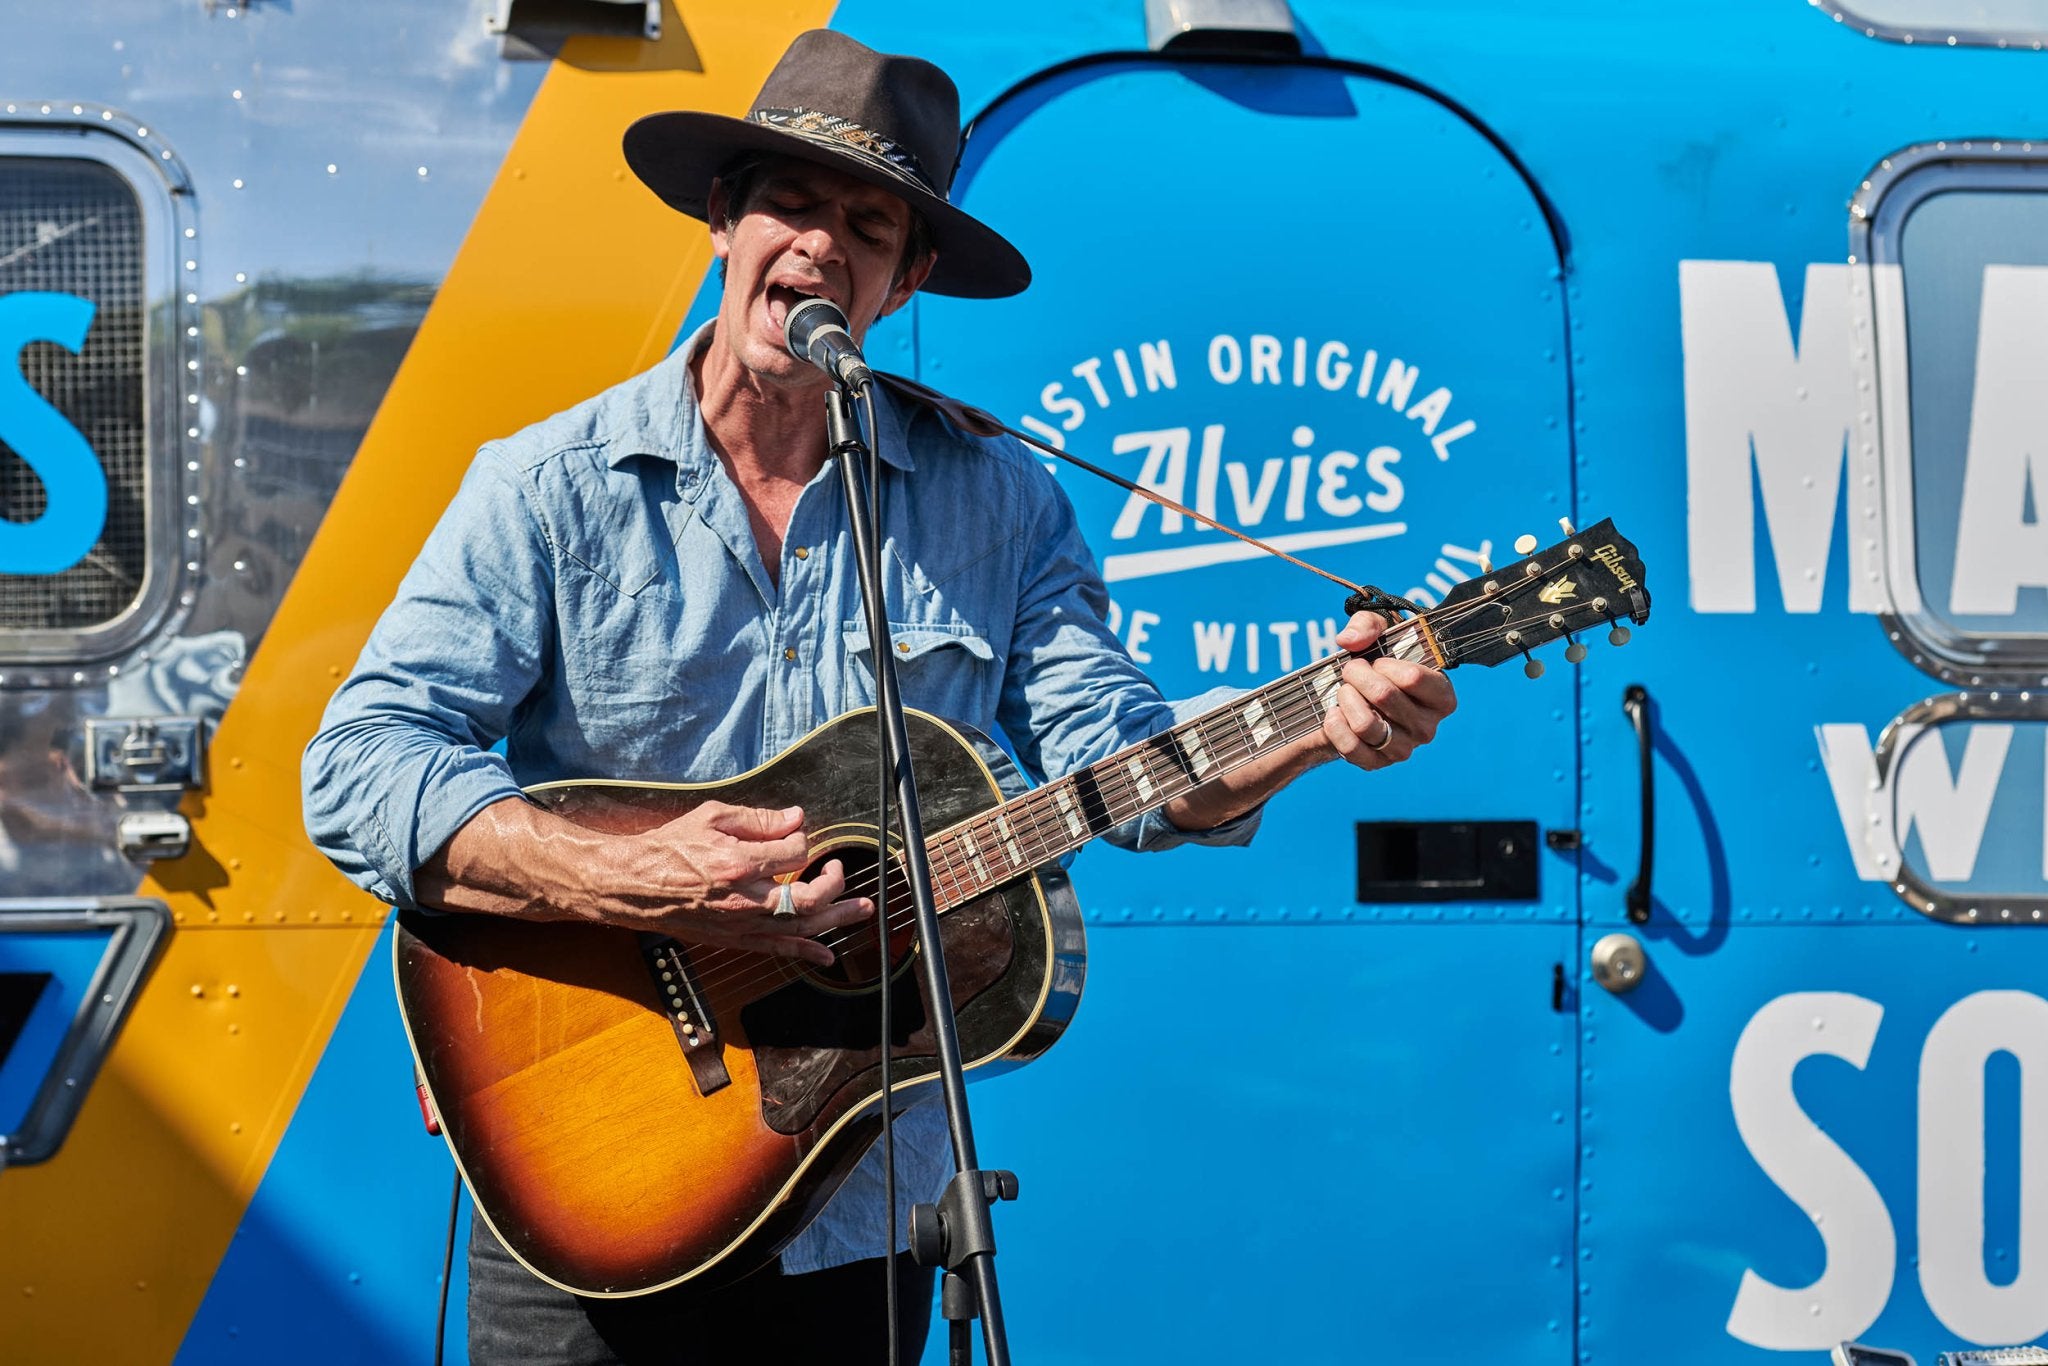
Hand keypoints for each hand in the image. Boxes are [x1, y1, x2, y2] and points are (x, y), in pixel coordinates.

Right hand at [625, 802, 871, 966]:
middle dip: (833, 882)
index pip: (795, 852)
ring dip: (836, 918)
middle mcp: (744, 897)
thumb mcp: (712, 817)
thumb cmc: (670, 846)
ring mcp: (740, 923)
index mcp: (739, 862)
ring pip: (799, 926)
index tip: (795, 834)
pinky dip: (806, 952)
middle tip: (836, 869)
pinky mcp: (733, 939)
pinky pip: (776, 949)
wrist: (634, 885)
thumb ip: (758, 819)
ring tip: (864, 909)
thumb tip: (797, 818)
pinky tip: (828, 954)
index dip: (803, 840)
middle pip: (807, 897)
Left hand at [1322, 611, 1457, 770]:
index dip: (1384, 664)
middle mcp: (1428, 727)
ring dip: (1345, 699)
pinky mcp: (1377, 764)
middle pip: (1383, 695)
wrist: (1354, 698)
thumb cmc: (1375, 662)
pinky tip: (1334, 712)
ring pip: (1365, 723)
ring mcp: (1404, 749)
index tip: (1376, 661)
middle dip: (1357, 675)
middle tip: (1350, 670)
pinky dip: (1334, 725)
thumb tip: (1350, 640)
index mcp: (1441, 696)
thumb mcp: (1377, 634)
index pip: (1412, 677)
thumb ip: (1367, 625)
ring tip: (1343, 691)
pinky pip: (1350, 747)